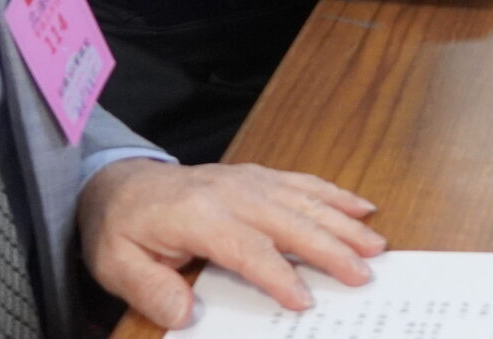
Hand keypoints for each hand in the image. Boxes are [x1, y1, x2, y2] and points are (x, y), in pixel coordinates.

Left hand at [79, 159, 384, 329]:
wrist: (120, 183)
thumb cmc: (122, 228)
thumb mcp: (116, 265)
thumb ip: (150, 290)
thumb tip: (186, 316)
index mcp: (200, 217)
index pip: (248, 249)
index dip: (278, 276)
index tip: (305, 302)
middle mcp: (233, 193)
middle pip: (291, 222)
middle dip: (331, 249)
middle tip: (363, 275)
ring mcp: (250, 180)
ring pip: (306, 201)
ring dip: (344, 223)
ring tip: (376, 245)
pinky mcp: (258, 176)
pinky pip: (304, 182)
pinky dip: (336, 195)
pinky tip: (361, 206)